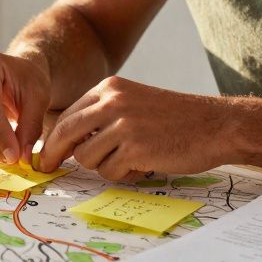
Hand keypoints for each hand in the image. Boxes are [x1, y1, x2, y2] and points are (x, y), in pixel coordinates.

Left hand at [38, 76, 229, 180]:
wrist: (216, 125)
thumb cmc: (176, 119)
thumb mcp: (134, 104)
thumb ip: (104, 116)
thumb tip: (68, 144)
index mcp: (110, 88)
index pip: (68, 115)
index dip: (53, 139)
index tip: (45, 156)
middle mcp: (112, 101)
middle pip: (65, 133)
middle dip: (53, 155)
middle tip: (46, 170)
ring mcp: (123, 124)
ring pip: (86, 157)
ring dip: (103, 166)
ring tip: (130, 159)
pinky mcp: (134, 148)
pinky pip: (109, 171)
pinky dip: (123, 174)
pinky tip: (143, 165)